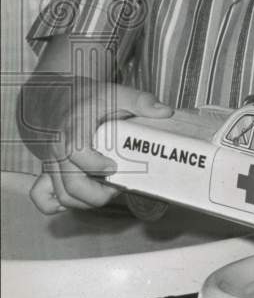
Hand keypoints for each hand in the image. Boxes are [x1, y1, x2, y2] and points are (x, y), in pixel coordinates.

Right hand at [26, 82, 172, 213]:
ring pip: (62, 195)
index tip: (114, 166)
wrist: (57, 98)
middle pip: (71, 184)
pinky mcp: (48, 171)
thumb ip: (140, 101)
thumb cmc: (87, 98)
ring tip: (110, 190)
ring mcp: (51, 163)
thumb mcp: (114, 93)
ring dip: (88, 201)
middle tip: (120, 185)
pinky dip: (58, 204)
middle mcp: (58, 149)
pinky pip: (43, 196)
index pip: (76, 151)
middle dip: (99, 193)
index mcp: (73, 127)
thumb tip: (165, 112)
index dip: (95, 165)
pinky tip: (80, 199)